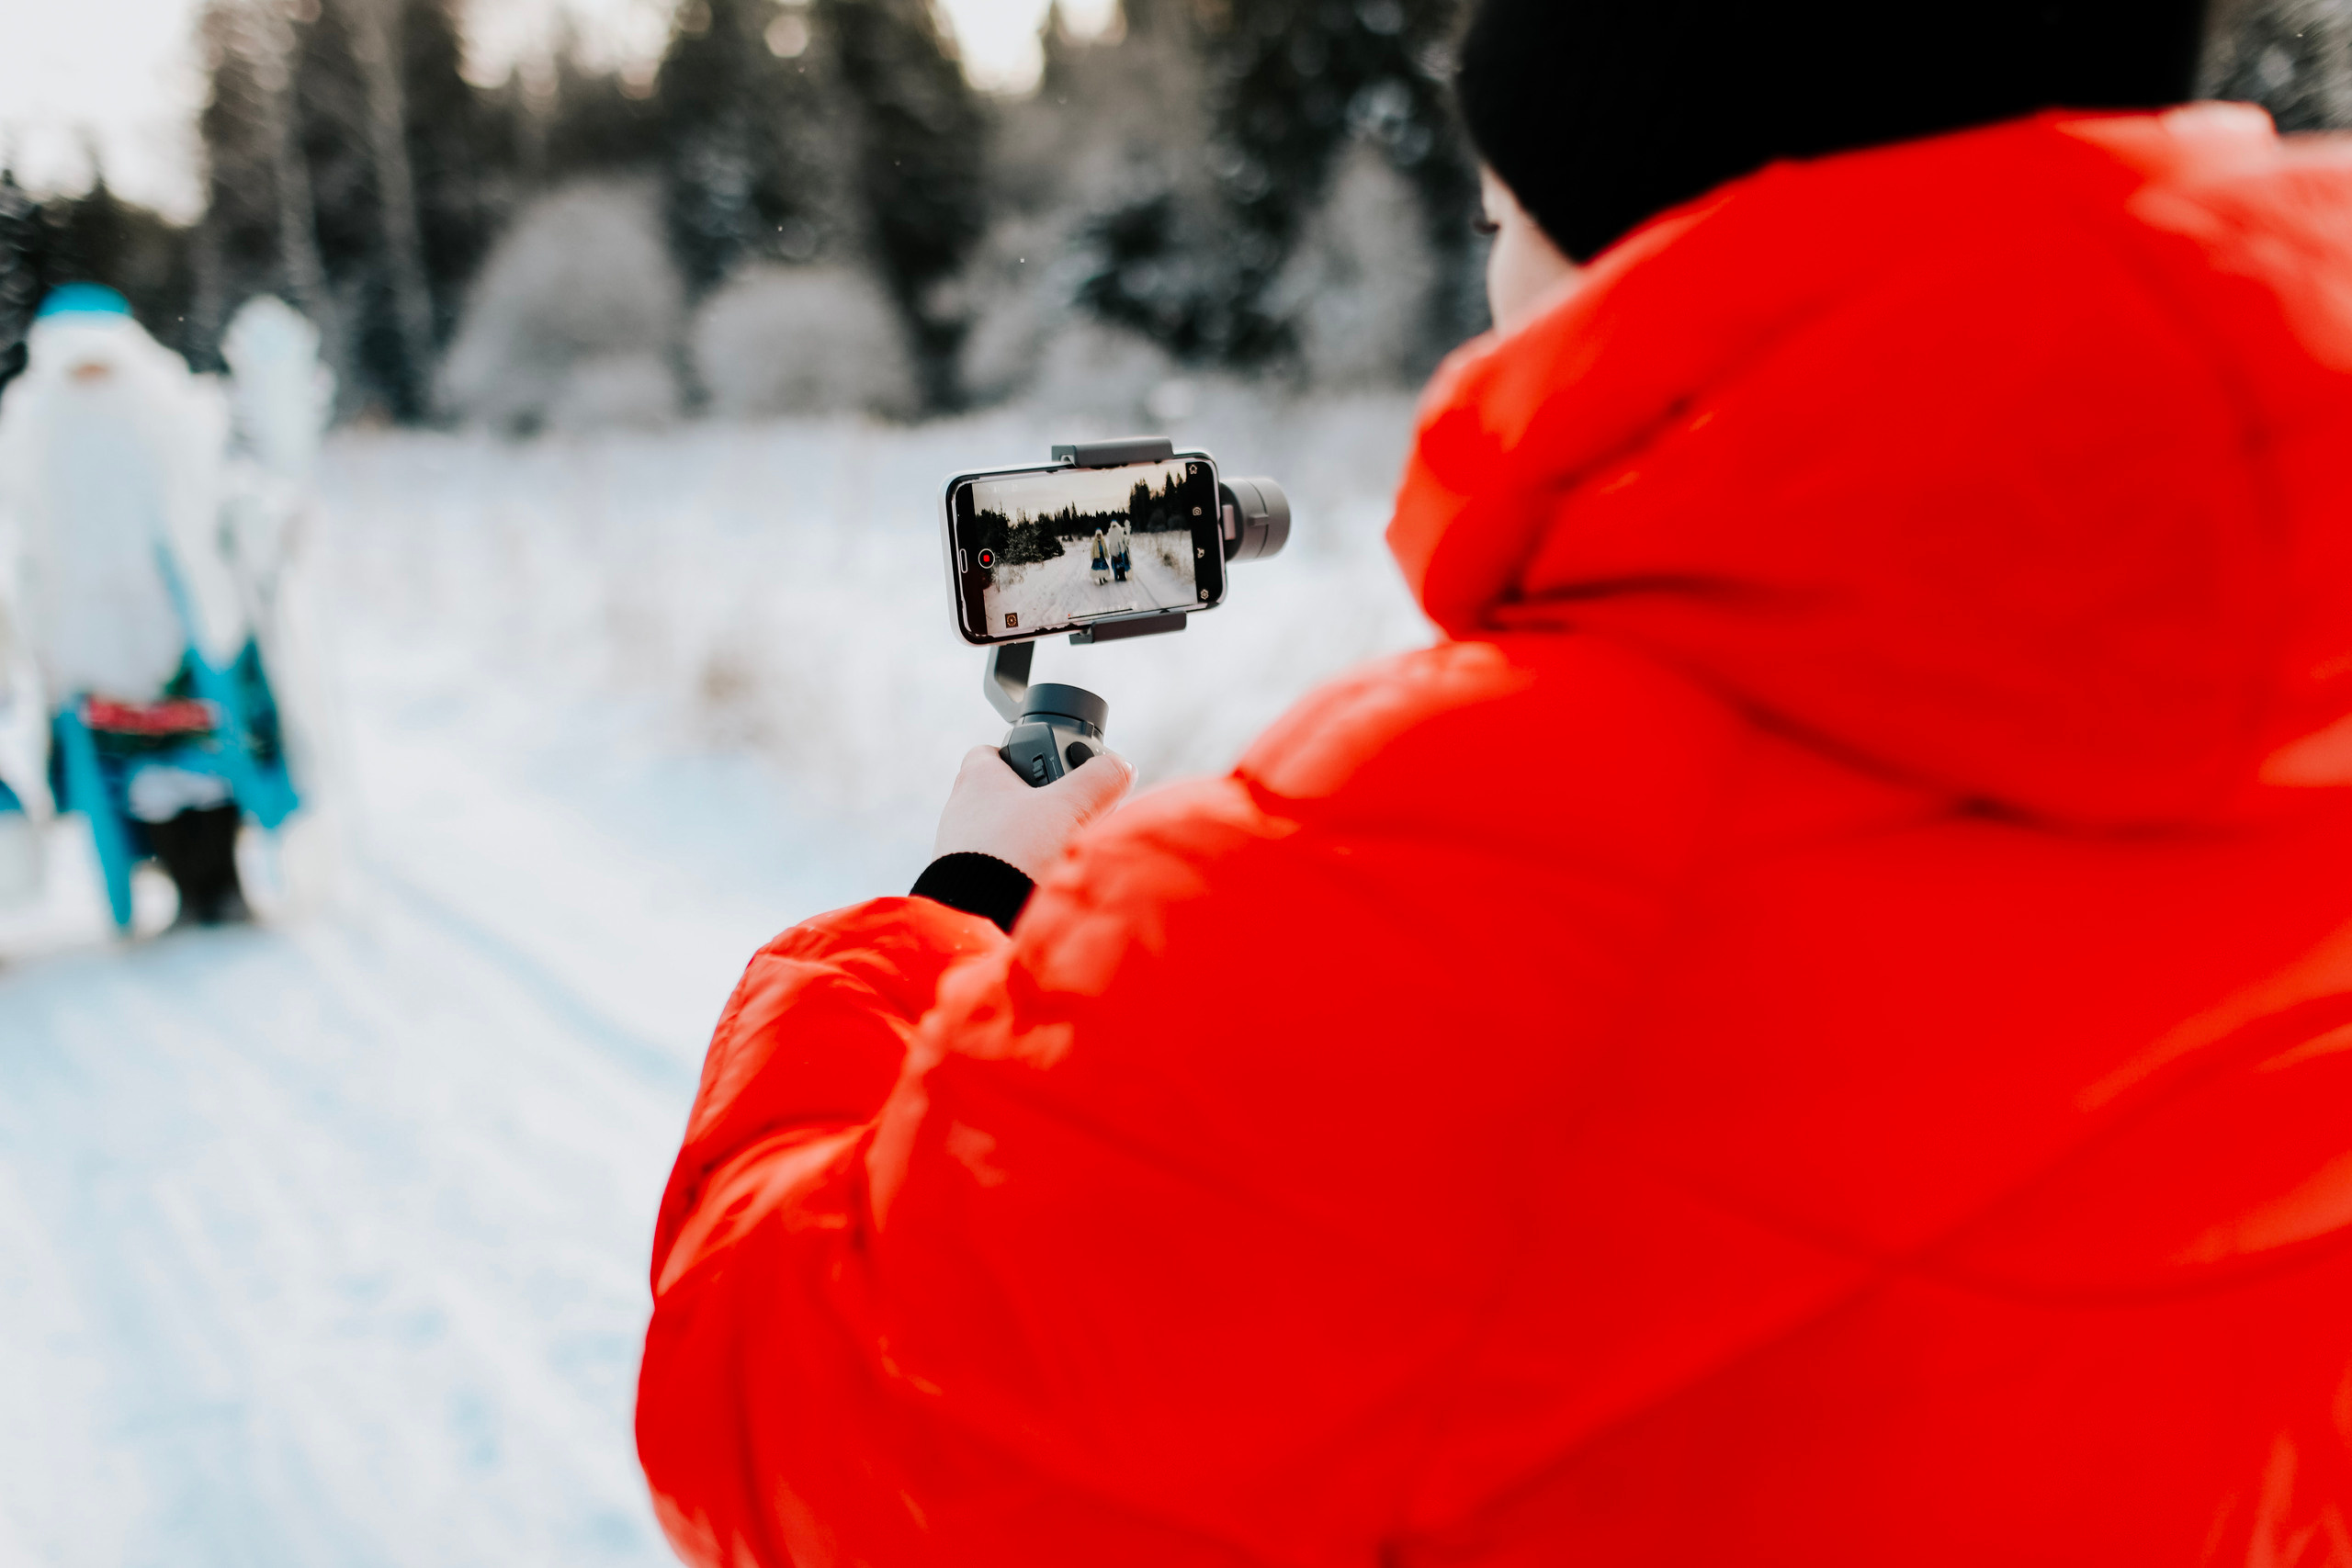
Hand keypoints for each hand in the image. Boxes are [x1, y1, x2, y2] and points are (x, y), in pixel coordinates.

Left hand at [932, 744, 1134, 882]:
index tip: (1054, 767)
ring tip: (1061, 853)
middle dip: (1039, 802)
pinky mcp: (962, 882)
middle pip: (1006, 794)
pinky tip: (1041, 881)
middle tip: (1071, 813)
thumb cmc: (1017, 853)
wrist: (980, 918)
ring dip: (1032, 840)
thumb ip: (1099, 780)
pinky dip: (1019, 869)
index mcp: (978, 779)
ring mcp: (958, 849)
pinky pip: (995, 866)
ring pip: (1003, 833)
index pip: (995, 750)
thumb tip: (1120, 768)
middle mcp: (961, 810)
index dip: (1026, 753)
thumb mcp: (1070, 807)